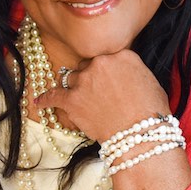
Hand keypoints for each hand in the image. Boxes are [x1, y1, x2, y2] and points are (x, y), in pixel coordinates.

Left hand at [33, 49, 170, 142]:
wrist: (141, 135)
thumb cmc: (151, 112)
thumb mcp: (149, 81)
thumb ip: (131, 71)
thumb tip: (124, 74)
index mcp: (122, 55)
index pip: (106, 56)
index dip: (105, 69)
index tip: (106, 77)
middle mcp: (100, 63)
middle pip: (86, 64)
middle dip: (89, 77)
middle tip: (96, 93)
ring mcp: (85, 80)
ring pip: (71, 78)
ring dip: (75, 88)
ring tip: (78, 99)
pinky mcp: (72, 99)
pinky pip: (53, 95)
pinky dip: (46, 99)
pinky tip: (39, 101)